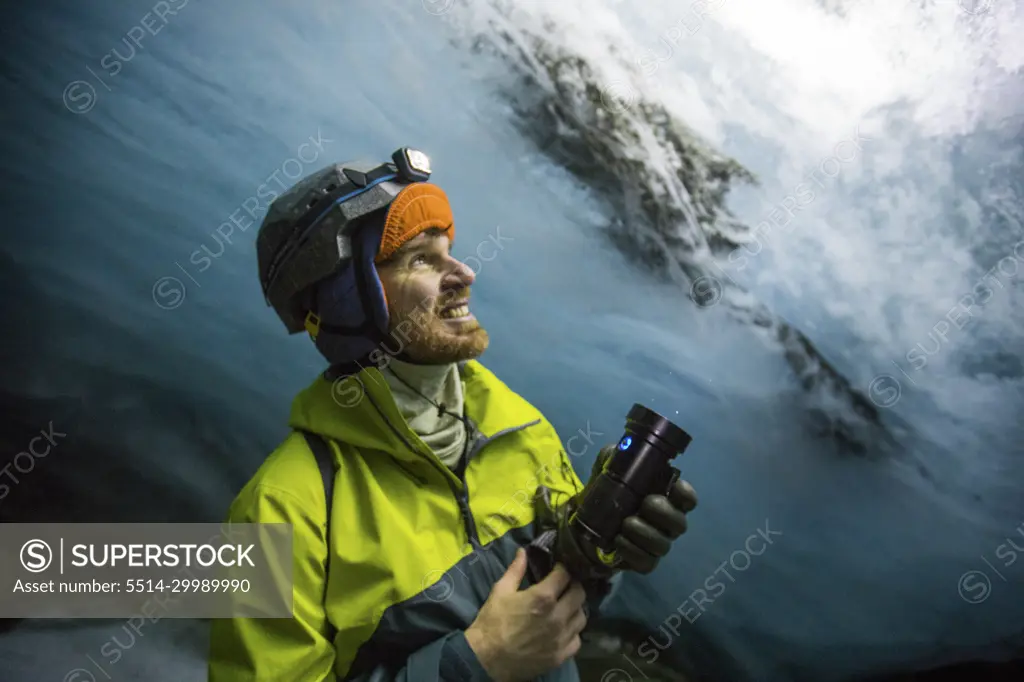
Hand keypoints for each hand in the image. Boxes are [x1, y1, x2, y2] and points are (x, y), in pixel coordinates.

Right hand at [465, 548, 586, 681]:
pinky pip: (577, 640)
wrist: (486, 659)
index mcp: (543, 597)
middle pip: (579, 593)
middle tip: (564, 586)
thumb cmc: (492, 622)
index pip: (565, 575)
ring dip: (575, 609)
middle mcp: (558, 616)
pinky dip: (573, 632)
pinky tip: (563, 630)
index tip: (558, 568)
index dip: (562, 568)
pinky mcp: (561, 655)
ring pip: (581, 617)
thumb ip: (516, 570)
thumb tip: (523, 551)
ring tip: (565, 607)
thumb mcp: (501, 591)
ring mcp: (561, 637)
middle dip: (573, 585)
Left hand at [592, 445, 697, 574]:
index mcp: (666, 497)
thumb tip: (620, 448)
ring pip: (663, 544)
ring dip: (645, 533)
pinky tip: (618, 541)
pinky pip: (646, 562)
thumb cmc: (609, 490)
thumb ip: (617, 456)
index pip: (687, 499)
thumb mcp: (610, 468)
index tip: (674, 487)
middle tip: (645, 503)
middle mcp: (667, 522)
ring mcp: (657, 543)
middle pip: (680, 523)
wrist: (587, 520)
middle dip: (664, 513)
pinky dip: (632, 552)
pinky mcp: (643, 561)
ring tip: (625, 524)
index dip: (685, 494)